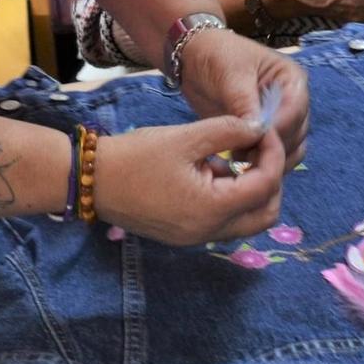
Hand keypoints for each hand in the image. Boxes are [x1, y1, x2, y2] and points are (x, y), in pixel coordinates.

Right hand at [90, 116, 284, 244]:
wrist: (90, 180)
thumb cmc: (136, 156)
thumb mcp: (186, 136)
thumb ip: (229, 130)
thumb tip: (261, 126)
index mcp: (211, 209)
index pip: (266, 186)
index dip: (273, 154)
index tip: (264, 129)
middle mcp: (208, 231)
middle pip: (265, 214)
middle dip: (272, 179)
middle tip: (260, 148)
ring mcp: (197, 237)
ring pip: (247, 221)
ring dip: (253, 191)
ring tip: (236, 156)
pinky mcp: (186, 234)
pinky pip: (224, 221)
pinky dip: (231, 198)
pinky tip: (215, 169)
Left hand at [178, 28, 309, 164]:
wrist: (195, 60)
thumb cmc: (216, 56)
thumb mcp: (230, 75)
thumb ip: (244, 103)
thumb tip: (257, 130)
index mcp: (291, 78)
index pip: (296, 109)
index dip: (278, 127)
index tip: (255, 139)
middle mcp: (293, 100)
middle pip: (297, 133)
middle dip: (273, 146)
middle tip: (243, 155)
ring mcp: (281, 119)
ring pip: (291, 149)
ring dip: (268, 159)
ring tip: (239, 161)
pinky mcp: (266, 134)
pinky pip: (274, 155)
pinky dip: (262, 164)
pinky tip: (239, 166)